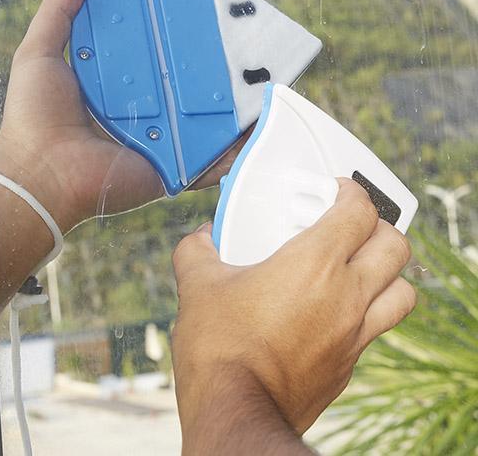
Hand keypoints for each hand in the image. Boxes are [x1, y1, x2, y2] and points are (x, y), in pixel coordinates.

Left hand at [0, 0, 247, 233]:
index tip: (197, 10)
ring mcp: (161, 140)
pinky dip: (232, 149)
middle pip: (184, 86)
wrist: (42, 173)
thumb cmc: (35, 115)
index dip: (174, 34)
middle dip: (212, 68)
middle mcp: (144, 111)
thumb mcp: (39, 55)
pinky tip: (254, 128)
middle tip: (241, 46)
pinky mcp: (171, 166)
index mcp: (119, 85)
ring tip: (262, 84)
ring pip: (203, 121)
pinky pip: (207, 159)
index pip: (155, 54)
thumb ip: (58, 13)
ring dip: (231, 107)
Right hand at [171, 178, 415, 443]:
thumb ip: (196, 249)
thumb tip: (201, 237)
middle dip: (379, 226)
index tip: (338, 190)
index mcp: (313, 264)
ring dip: (387, 272)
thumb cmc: (220, 346)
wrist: (235, 410)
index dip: (353, 192)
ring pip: (403, 291)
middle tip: (351, 226)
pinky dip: (369, 310)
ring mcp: (354, 333)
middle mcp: (345, 296)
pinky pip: (378, 327)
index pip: (359, 212)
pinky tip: (334, 310)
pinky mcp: (349, 364)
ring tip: (358, 267)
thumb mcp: (197, 285)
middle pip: (395, 246)